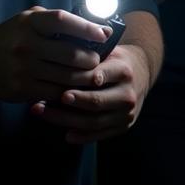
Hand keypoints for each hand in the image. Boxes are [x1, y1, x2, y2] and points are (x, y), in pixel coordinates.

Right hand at [0, 7, 110, 103]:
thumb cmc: (12, 37)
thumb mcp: (29, 20)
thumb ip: (57, 21)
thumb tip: (98, 26)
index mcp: (30, 22)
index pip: (62, 20)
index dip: (87, 27)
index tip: (104, 34)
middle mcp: (25, 44)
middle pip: (72, 54)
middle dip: (92, 59)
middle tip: (97, 60)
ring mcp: (23, 68)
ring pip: (67, 77)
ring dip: (85, 78)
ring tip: (91, 75)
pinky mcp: (21, 89)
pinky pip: (56, 92)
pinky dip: (69, 91)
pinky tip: (73, 88)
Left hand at [30, 42, 152, 143]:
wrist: (140, 74)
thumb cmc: (114, 61)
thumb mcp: (108, 51)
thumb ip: (88, 53)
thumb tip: (57, 48)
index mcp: (124, 71)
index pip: (101, 77)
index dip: (81, 84)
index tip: (63, 89)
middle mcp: (128, 93)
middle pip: (97, 102)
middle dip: (72, 104)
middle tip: (49, 102)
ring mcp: (127, 112)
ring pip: (95, 122)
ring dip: (66, 120)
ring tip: (43, 113)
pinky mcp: (124, 126)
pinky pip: (100, 134)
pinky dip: (82, 136)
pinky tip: (66, 134)